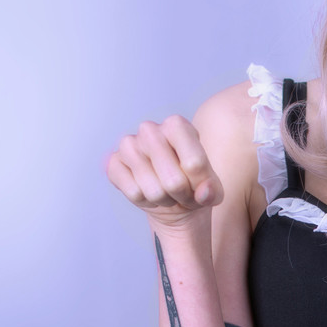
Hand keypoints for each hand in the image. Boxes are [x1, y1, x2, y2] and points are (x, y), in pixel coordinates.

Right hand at [106, 116, 223, 229]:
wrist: (171, 196)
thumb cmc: (193, 185)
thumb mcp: (212, 189)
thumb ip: (213, 190)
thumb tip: (205, 192)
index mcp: (177, 125)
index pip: (194, 163)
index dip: (200, 184)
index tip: (200, 186)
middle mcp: (150, 129)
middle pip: (174, 181)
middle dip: (181, 195)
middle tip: (181, 192)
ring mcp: (128, 144)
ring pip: (153, 190)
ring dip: (164, 200)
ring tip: (167, 193)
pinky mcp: (114, 163)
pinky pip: (134, 193)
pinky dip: (145, 201)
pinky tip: (148, 192)